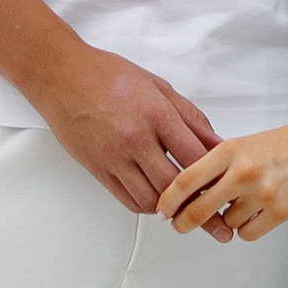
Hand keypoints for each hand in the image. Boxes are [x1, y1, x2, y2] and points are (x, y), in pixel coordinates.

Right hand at [36, 44, 218, 213]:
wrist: (61, 76)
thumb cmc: (108, 76)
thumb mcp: (159, 87)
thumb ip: (191, 118)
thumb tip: (218, 143)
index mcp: (156, 114)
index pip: (195, 158)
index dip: (215, 177)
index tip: (226, 186)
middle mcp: (135, 138)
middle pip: (175, 186)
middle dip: (198, 202)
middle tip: (213, 211)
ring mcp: (113, 156)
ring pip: (151, 200)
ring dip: (171, 206)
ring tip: (184, 204)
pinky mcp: (97, 168)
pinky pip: (127, 200)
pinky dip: (147, 205)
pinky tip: (157, 198)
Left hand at [158, 116, 287, 242]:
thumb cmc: (281, 145)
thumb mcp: (241, 145)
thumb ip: (215, 165)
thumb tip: (186, 191)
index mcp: (229, 150)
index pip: (186, 179)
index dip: (168, 199)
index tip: (162, 210)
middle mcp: (243, 171)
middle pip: (199, 208)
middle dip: (184, 222)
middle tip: (178, 224)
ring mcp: (262, 193)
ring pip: (226, 222)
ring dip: (227, 219)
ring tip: (244, 202)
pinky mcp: (280, 210)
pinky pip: (247, 233)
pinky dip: (247, 227)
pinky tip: (255, 213)